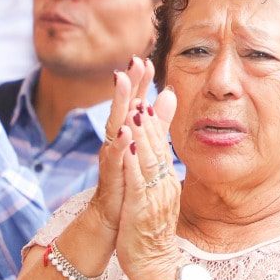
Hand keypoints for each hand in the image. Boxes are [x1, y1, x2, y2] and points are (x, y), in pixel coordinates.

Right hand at [87, 57, 155, 242]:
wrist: (112, 218)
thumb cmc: (128, 182)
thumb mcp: (144, 148)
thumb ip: (155, 122)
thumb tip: (168, 94)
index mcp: (127, 135)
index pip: (134, 104)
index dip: (140, 83)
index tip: (148, 60)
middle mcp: (116, 142)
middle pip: (122, 108)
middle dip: (128, 84)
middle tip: (134, 61)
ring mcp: (112, 158)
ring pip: (115, 127)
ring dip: (118, 105)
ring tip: (123, 83)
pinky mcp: (111, 177)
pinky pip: (114, 159)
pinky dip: (119, 145)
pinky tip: (124, 132)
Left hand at [110, 77, 180, 279]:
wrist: (155, 265)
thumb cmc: (151, 231)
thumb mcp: (155, 194)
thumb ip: (156, 168)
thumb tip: (157, 148)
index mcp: (163, 176)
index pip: (158, 135)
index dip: (150, 105)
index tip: (146, 77)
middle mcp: (161, 180)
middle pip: (155, 137)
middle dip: (145, 105)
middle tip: (141, 75)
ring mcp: (153, 193)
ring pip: (148, 155)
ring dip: (141, 128)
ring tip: (135, 102)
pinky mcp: (141, 207)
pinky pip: (137, 180)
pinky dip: (132, 159)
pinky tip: (126, 143)